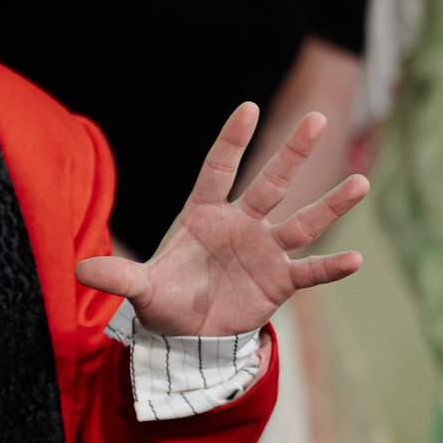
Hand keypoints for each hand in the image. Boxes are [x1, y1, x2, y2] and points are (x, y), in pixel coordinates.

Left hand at [75, 103, 367, 338]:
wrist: (188, 334)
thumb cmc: (165, 298)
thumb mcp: (141, 289)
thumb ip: (118, 276)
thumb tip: (81, 271)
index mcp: (203, 214)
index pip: (218, 170)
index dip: (231, 142)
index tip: (247, 108)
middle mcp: (240, 224)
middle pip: (270, 183)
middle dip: (292, 153)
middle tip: (317, 117)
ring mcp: (264, 250)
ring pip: (302, 221)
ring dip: (331, 205)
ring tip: (361, 182)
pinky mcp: (280, 280)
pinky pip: (310, 270)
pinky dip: (331, 267)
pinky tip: (357, 259)